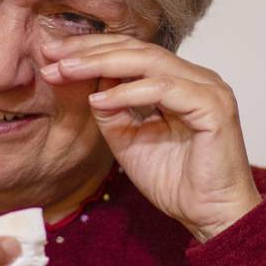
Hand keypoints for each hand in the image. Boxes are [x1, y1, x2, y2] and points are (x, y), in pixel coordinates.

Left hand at [40, 35, 259, 241]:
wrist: (209, 217)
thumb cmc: (176, 182)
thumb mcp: (128, 141)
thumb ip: (111, 110)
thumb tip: (86, 84)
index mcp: (179, 81)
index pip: (131, 52)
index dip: (90, 50)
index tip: (51, 57)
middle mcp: (196, 78)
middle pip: (137, 49)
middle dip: (90, 50)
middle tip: (52, 54)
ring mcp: (208, 89)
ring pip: (149, 61)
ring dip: (102, 64)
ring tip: (67, 70)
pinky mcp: (213, 107)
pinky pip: (165, 89)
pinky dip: (130, 92)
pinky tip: (100, 99)